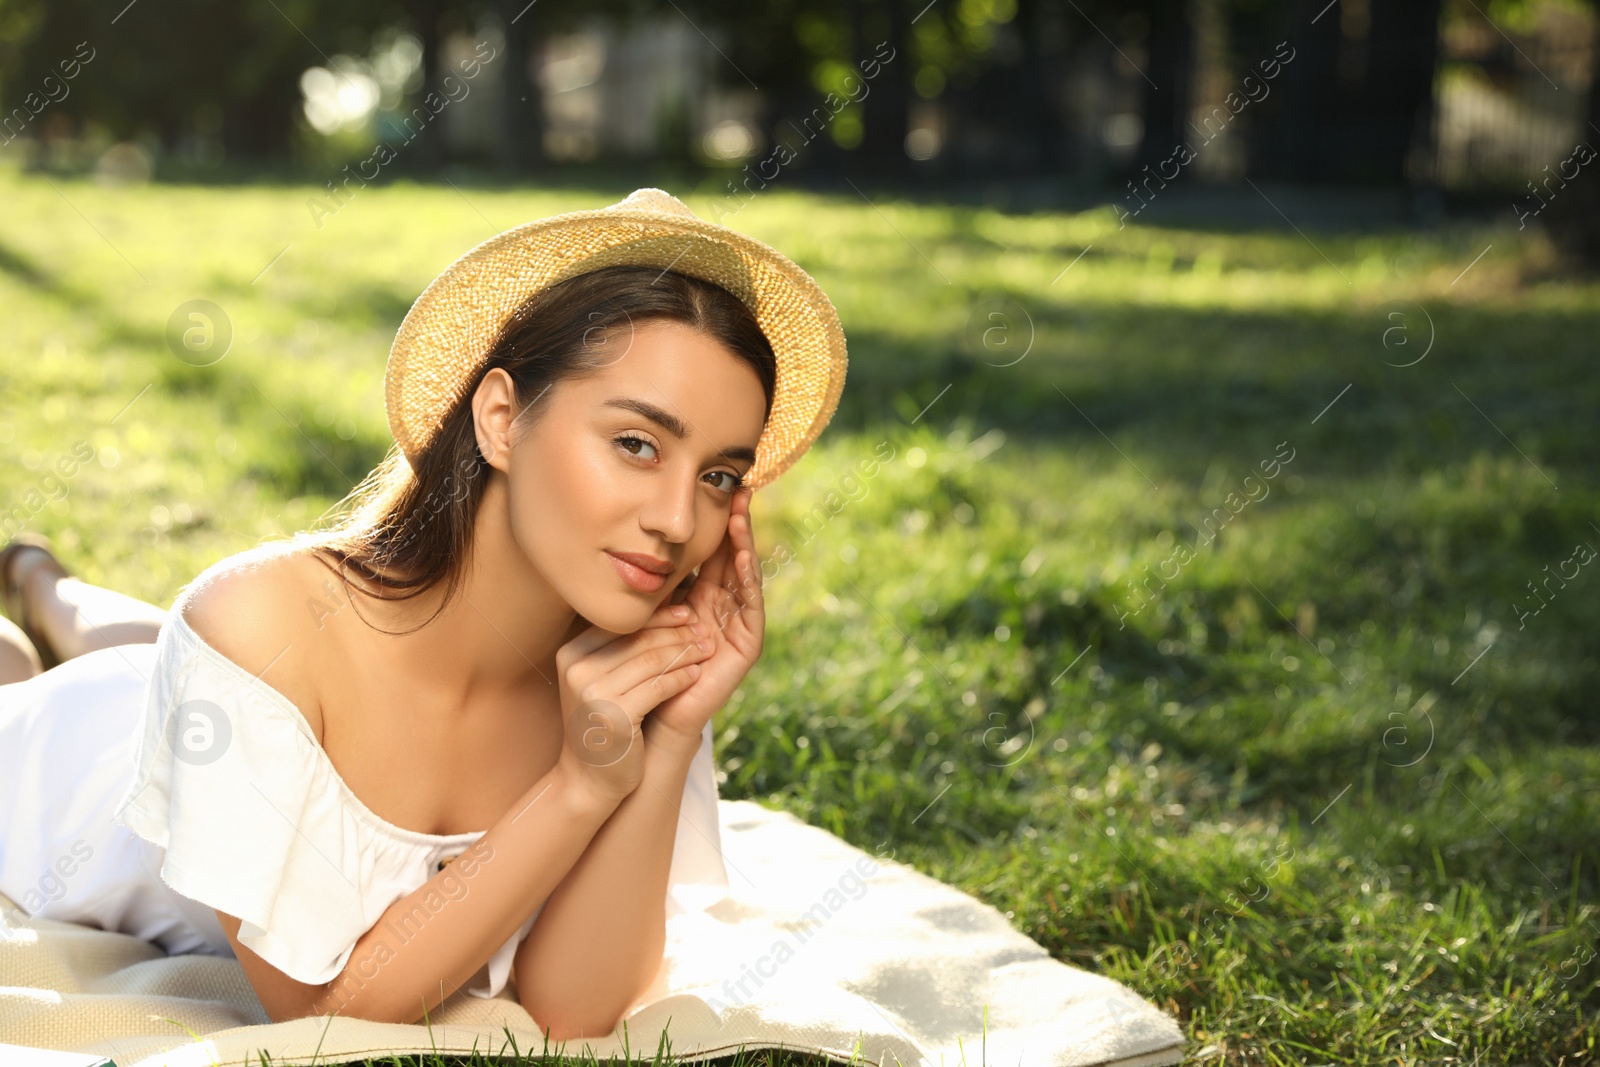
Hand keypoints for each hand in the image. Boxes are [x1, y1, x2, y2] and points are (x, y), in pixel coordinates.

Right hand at [554, 602, 714, 807]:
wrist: (588, 778)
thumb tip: (661, 610)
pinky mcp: (616, 715)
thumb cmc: (602, 724)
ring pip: (653, 660)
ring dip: (686, 652)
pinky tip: (698, 675)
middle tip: (704, 629)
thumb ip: (620, 651)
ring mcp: (593, 693)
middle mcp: (577, 670)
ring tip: (707, 649)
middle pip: (640, 639)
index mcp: (571, 654)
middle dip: (678, 632)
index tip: (687, 612)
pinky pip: (660, 687)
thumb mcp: (600, 682)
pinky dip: (682, 678)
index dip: (659, 616)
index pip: (623, 625)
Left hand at [647, 487, 764, 747]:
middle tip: (739, 490)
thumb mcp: (644, 613)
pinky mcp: (745, 647)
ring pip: (746, 578)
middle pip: (734, 558)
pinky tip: (744, 558)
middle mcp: (722, 610)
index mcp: (700, 599)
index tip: (717, 490)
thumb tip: (631, 540)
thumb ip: (650, 584)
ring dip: (746, 546)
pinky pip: (750, 608)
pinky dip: (749, 581)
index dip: (716, 524)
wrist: (648, 718)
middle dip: (737, 525)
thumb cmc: (639, 668)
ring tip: (741, 517)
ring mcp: (736, 627)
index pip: (713, 554)